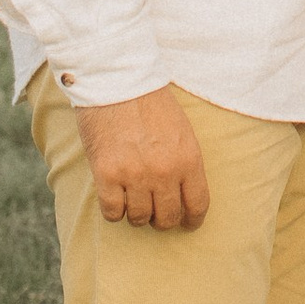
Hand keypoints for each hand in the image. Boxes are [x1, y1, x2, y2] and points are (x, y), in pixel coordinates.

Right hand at [74, 85, 209, 230]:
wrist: (117, 80)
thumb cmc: (150, 102)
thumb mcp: (181, 130)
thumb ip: (184, 162)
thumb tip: (183, 194)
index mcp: (188, 159)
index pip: (197, 204)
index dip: (192, 220)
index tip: (187, 223)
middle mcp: (165, 172)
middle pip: (168, 217)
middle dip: (162, 218)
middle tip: (154, 210)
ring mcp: (135, 175)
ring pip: (140, 218)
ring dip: (136, 213)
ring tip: (132, 198)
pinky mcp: (107, 175)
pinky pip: (113, 212)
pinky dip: (113, 210)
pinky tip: (114, 196)